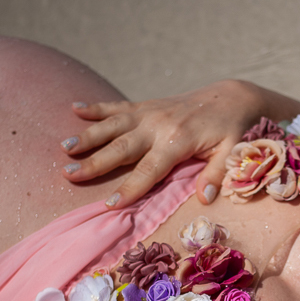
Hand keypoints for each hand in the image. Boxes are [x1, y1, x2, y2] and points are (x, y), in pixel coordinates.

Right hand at [60, 79, 268, 207]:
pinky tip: (74, 109)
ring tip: (65, 147)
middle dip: (95, 162)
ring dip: (88, 135)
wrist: (232, 97)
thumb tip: (206, 199)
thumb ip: (218, 173)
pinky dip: (96, 108)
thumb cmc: (234, 129)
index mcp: (178, 142)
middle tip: (69, 175)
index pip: (149, 170)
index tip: (109, 204)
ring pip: (113, 125)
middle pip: (121, 147)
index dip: (129, 188)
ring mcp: (150, 113)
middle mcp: (158, 125)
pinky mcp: (147, 105)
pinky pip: (118, 106)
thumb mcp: (233, 152)